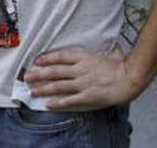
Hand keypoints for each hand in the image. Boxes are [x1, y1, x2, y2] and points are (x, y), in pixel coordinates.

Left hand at [21, 47, 142, 110]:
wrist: (130, 77)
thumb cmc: (121, 65)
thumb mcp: (108, 53)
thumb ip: (100, 52)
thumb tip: (104, 50)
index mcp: (84, 57)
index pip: (60, 56)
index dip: (47, 58)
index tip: (37, 60)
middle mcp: (80, 70)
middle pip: (55, 71)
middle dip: (39, 74)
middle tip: (26, 76)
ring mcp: (82, 84)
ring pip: (58, 86)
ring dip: (44, 89)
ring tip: (32, 91)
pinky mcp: (87, 96)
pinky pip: (69, 100)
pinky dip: (57, 103)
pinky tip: (48, 105)